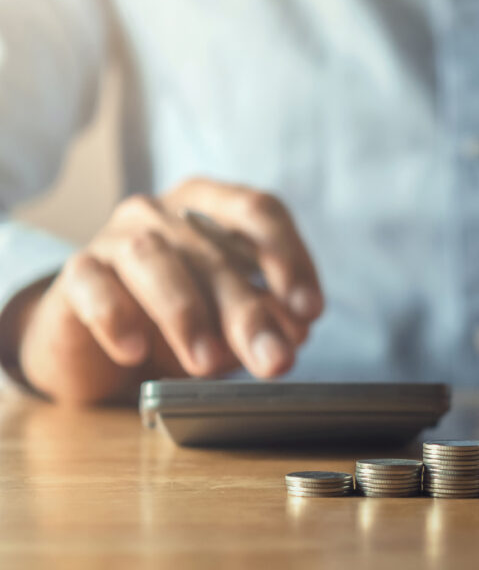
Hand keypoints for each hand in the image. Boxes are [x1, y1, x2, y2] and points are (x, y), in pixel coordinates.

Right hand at [15, 178, 323, 402]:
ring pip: (152, 260)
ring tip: (208, 362)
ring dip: (186, 313)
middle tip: (273, 359)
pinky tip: (134, 350)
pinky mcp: (77, 274)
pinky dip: (114, 316)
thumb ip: (267, 319)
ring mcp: (114, 237)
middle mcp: (164, 213)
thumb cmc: (180, 320)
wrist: (99, 345)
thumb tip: (295, 333)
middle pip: (214, 253)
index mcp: (212, 208)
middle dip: (250, 312)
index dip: (289, 257)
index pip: (259, 211)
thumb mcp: (232, 322)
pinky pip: (92, 286)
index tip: (309, 310)